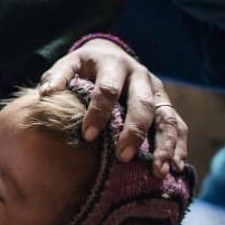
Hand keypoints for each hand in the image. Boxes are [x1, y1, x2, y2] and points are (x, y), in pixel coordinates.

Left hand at [40, 39, 188, 175]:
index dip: (98, 112)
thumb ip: (57, 77)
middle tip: (124, 157)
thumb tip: (46, 94)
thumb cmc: (84, 67)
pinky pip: (177, 125)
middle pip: (142, 103)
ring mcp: (156, 90)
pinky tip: (175, 167)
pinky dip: (178, 146)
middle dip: (134, 131)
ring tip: (158, 171)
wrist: (110, 54)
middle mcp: (140, 75)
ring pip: (166, 117)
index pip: (108, 89)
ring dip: (164, 144)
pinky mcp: (166, 104)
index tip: (88, 136)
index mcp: (113, 64)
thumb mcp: (69, 64)